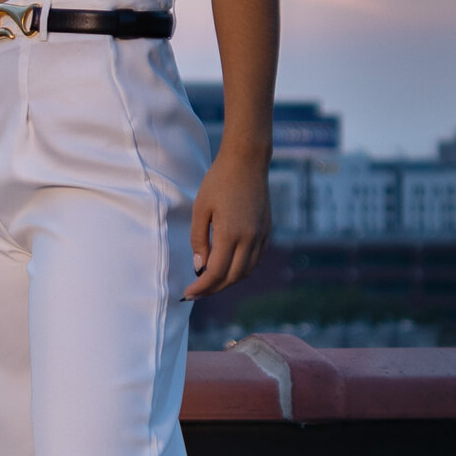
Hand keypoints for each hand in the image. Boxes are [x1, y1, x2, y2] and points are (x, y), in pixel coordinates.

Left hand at [183, 155, 270, 298]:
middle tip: (196, 292)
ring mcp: (261, 236)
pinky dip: (241, 269)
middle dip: (213, 289)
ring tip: (210, 282)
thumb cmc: (219, 181)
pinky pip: (255, 259)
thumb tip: (199, 266)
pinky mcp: (267, 231)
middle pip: (232, 277)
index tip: (188, 293)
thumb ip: (199, 239)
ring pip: (246, 271)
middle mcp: (250, 239)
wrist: (246, 162)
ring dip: (228, 281)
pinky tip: (228, 267)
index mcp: (230, 234)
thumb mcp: (200, 208)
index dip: (202, 287)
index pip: (216, 272)